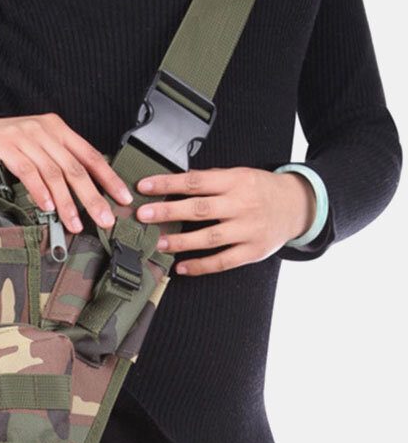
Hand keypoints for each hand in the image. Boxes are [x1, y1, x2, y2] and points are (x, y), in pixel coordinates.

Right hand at [0, 113, 133, 232]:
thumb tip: (86, 193)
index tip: (122, 198)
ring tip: (74, 223)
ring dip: (66, 202)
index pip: (90, 155)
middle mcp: (44, 130)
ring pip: (53, 173)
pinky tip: (47, 207)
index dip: (109, 178)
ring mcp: (24, 137)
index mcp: (58, 129)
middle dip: (92, 197)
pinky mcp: (5, 146)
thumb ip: (60, 163)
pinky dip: (39, 191)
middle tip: (104, 219)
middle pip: (75, 168)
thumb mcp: (39, 147)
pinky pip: (27, 171)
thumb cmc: (8, 144)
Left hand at [135, 168, 316, 275]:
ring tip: (159, 243)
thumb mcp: (239, 175)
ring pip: (210, 237)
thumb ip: (210, 180)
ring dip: (181, 242)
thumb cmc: (260, 189)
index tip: (144, 186)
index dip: (168, 183)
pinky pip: (223, 261)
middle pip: (200, 209)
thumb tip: (173, 182)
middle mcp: (242, 204)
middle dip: (168, 212)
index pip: (196, 181)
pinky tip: (181, 268)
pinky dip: (201, 266)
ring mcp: (248, 229)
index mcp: (236, 181)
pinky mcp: (253, 251)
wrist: (298, 206)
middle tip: (143, 215)